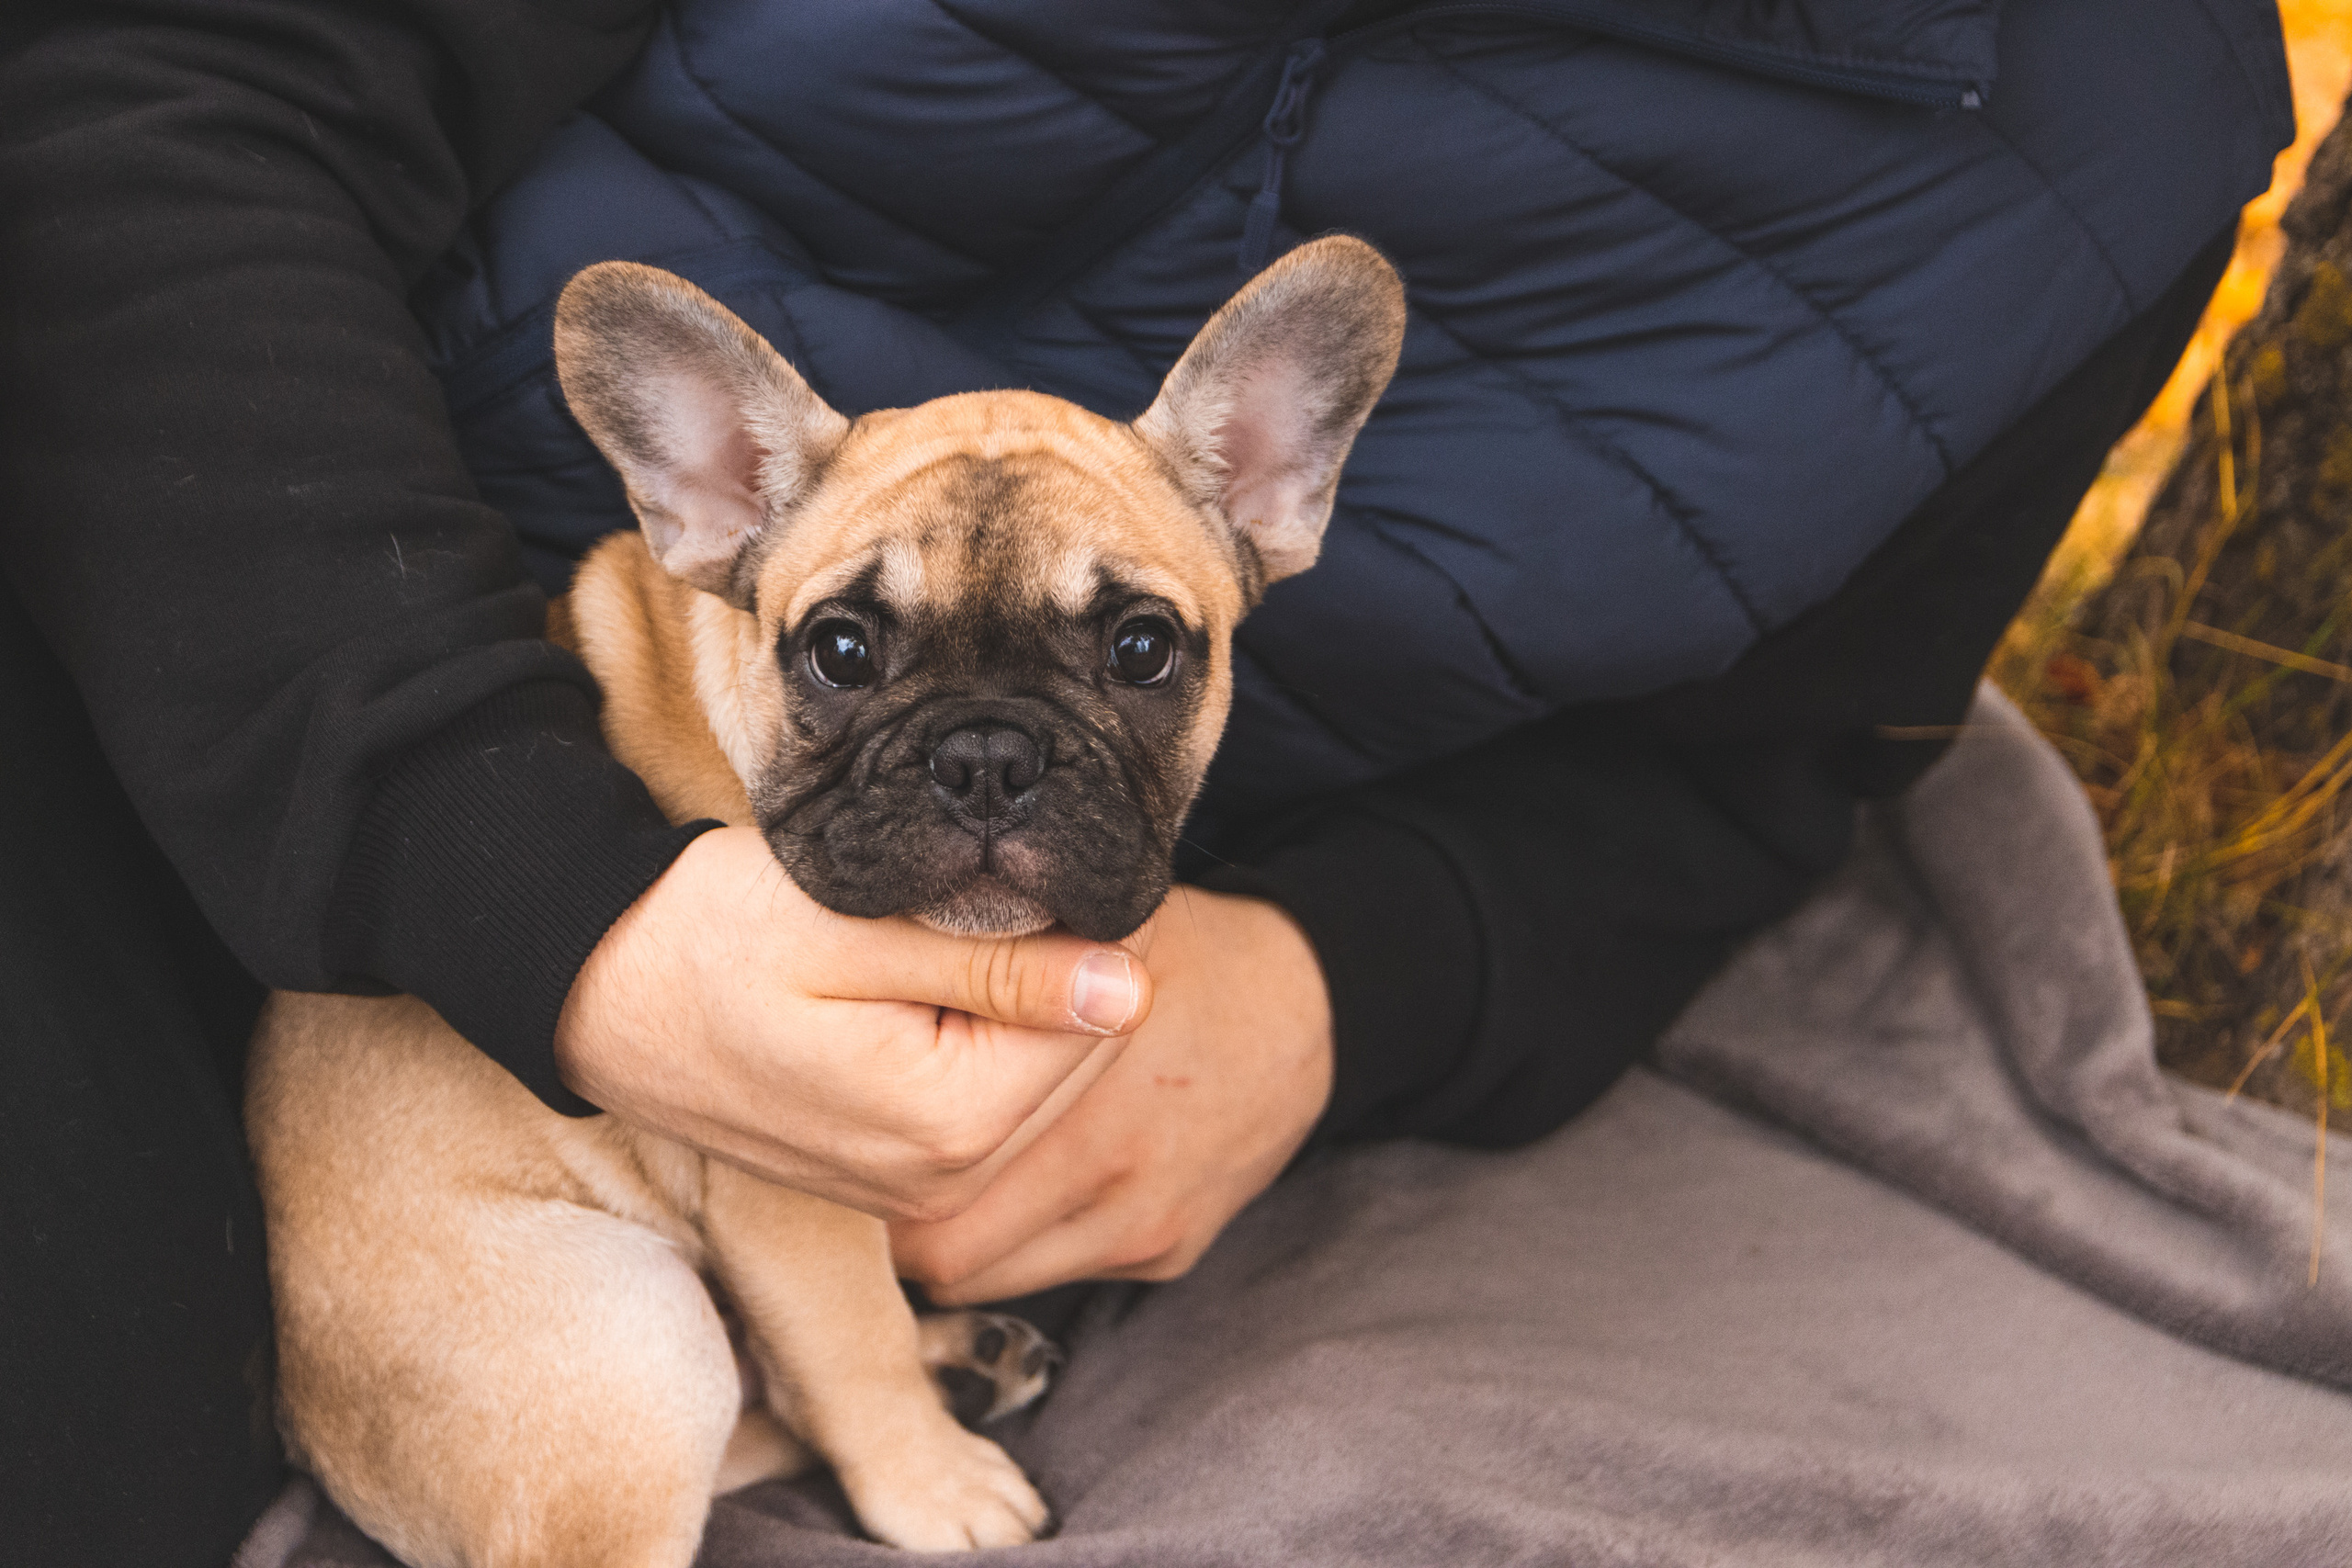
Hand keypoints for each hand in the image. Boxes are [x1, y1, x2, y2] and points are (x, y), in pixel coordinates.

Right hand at [553, 826, 1151, 1221]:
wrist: (592, 991)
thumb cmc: (705, 940)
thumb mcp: (853, 929)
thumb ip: (997, 967)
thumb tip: (1130, 991)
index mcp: (946, 1125)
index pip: (1101, 1019)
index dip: (1083, 926)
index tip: (1031, 862)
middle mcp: (940, 1184)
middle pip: (1076, 1058)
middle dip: (1056, 971)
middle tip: (979, 889)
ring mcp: (913, 1191)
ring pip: (1033, 1079)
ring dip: (1015, 1005)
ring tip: (937, 935)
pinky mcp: (889, 1176)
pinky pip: (981, 1102)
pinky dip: (974, 1039)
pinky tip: (920, 984)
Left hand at [890, 886, 1333, 1302]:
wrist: (1308, 1010)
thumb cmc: (1179, 960)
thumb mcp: (1089, 939)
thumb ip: (994, 966)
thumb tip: (882, 936)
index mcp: (1081, 1101)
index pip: (927, 1189)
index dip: (881, 1162)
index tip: (863, 1125)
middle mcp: (1110, 1176)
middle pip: (947, 1250)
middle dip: (901, 1218)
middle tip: (878, 1163)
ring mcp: (1142, 1226)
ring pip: (991, 1277)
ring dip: (956, 1237)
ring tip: (938, 1174)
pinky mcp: (1169, 1251)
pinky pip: (1059, 1274)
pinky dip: (1024, 1242)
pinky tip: (1022, 1183)